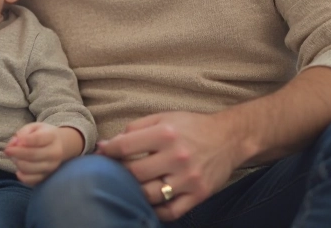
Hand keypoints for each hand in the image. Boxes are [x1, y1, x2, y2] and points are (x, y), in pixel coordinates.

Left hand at [4, 122, 80, 185]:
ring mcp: (51, 167)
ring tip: (14, 157)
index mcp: (52, 137)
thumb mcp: (34, 127)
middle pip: (32, 155)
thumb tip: (14, 144)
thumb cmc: (42, 135)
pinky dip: (21, 176)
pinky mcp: (46, 177)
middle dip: (16, 152)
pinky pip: (31, 180)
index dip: (24, 140)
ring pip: (30, 168)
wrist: (59, 146)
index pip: (37, 139)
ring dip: (17, 162)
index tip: (15, 140)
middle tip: (8, 150)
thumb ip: (22, 133)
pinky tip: (19, 169)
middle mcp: (54, 153)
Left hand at [94, 112, 241, 220]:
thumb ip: (135, 128)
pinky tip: (149, 203)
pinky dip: (156, 211)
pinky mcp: (199, 194)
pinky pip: (171, 211)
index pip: (125, 146)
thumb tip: (107, 144)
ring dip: (135, 193)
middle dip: (119, 173)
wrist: (229, 138)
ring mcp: (189, 179)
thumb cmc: (191, 127)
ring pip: (150, 195)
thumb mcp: (163, 118)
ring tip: (130, 188)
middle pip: (135, 173)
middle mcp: (177, 156)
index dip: (108, 152)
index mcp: (166, 134)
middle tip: (114, 172)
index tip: (101, 154)